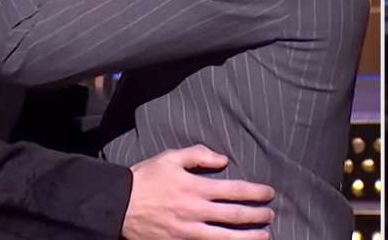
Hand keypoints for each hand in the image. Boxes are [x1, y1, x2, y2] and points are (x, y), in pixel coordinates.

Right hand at [122, 145, 274, 239]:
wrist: (117, 204)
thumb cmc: (145, 178)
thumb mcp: (170, 158)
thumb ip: (198, 155)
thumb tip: (223, 159)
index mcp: (195, 187)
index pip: (234, 190)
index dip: (255, 192)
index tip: (269, 193)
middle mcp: (195, 210)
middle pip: (234, 215)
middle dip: (257, 216)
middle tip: (270, 215)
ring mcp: (187, 231)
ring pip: (224, 237)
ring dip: (247, 238)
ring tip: (264, 237)